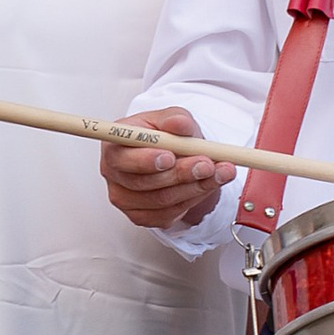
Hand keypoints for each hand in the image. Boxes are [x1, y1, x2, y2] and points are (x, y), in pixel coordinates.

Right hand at [102, 102, 226, 236]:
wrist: (175, 156)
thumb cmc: (165, 135)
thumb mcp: (171, 118)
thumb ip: (175, 118)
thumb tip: (178, 124)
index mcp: (114, 146)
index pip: (121, 158)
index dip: (145, 160)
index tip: (171, 156)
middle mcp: (115, 175)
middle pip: (143, 182)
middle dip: (180, 174)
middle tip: (207, 164)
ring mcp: (125, 199)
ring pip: (161, 200)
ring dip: (194, 187)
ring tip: (219, 173)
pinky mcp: (141, 216)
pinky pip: (168, 214)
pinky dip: (193, 200)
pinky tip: (206, 185)